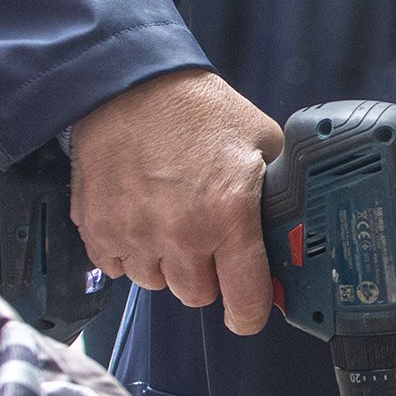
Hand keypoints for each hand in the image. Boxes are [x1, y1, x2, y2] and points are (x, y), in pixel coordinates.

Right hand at [63, 69, 282, 334]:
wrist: (128, 84)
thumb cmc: (196, 110)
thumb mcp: (261, 140)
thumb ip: (281, 190)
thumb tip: (297, 228)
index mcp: (228, 215)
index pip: (245, 301)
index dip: (251, 312)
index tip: (249, 309)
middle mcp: (180, 233)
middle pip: (199, 296)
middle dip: (207, 275)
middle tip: (206, 238)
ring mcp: (134, 235)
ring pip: (157, 284)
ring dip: (166, 263)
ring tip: (169, 220)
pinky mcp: (98, 230)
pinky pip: (118, 269)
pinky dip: (129, 251)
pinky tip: (139, 217)